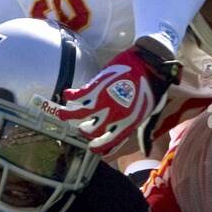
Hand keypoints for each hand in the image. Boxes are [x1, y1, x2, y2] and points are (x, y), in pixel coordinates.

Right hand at [57, 45, 180, 157]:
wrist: (149, 65)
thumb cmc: (150, 89)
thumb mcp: (145, 114)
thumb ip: (135, 127)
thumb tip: (139, 144)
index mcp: (125, 125)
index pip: (106, 143)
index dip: (97, 147)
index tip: (91, 147)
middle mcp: (111, 116)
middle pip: (90, 130)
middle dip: (84, 130)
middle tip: (82, 127)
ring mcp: (102, 101)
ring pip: (78, 114)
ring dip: (67, 115)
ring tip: (62, 114)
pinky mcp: (96, 86)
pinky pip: (78, 95)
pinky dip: (70, 95)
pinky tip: (68, 93)